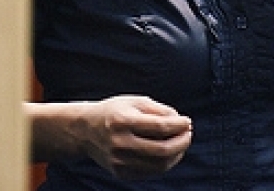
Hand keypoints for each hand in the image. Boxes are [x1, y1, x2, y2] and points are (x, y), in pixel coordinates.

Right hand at [78, 95, 192, 179]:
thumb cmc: (115, 112)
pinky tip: (168, 153)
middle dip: (182, 143)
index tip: (188, 121)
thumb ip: (159, 110)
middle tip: (189, 134)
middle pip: (162, 150)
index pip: (160, 126)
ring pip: (159, 165)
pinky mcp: (120, 173)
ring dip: (176, 155)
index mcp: (123, 121)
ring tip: (181, 144)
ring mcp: (119, 161)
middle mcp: (120, 143)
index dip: (179, 125)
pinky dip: (164, 163)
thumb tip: (182, 123)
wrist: (85, 130)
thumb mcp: (135, 102)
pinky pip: (150, 172)